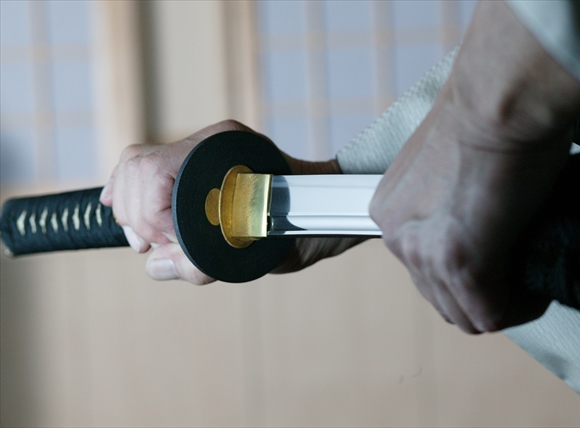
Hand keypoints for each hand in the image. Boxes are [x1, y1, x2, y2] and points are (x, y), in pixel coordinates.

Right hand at [100, 120, 360, 283]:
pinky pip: (146, 166)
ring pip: (137, 164)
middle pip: (140, 167)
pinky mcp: (199, 163)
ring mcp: (203, 149)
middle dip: (137, 214)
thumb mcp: (260, 252)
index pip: (156, 173)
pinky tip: (120, 205)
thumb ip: (207, 261)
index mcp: (225, 151)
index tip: (165, 247)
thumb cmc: (303, 227)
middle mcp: (210, 143)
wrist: (327, 208)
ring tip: (144, 238)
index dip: (150, 218)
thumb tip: (155, 263)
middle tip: (153, 246)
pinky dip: (129, 189)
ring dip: (130, 204)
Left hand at [369, 1, 579, 332]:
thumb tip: (478, 229)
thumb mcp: (448, 166)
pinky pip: (490, 314)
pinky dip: (517, 308)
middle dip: (477, 293)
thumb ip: (446, 204)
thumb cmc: (484, 115)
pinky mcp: (460, 263)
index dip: (462, 272)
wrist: (498, 98)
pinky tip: (534, 289)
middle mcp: (397, 236)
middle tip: (514, 275)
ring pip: (461, 313)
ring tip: (527, 282)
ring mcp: (424, 253)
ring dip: (498, 304)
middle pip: (437, 296)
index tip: (494, 260)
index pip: (421, 268)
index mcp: (389, 211)